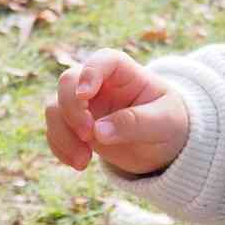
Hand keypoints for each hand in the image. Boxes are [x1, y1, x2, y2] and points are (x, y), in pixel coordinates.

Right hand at [45, 49, 190, 175]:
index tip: (85, 95)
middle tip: (88, 136)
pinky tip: (78, 164)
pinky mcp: (75, 126)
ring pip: (55, 108)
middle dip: (71, 109)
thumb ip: (135, 123)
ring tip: (82, 162)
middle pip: (69, 82)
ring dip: (62, 134)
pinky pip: (55, 131)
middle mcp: (99, 84)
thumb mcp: (164, 123)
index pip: (103, 60)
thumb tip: (99, 132)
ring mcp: (84, 105)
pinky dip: (60, 148)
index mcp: (125, 73)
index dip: (90, 72)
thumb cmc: (169, 124)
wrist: (163, 146)